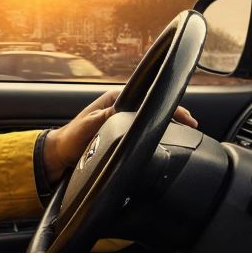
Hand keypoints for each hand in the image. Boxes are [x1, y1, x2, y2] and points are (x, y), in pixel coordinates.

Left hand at [42, 89, 197, 182]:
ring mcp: (122, 120)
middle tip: (192, 125)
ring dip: (167, 124)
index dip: (168, 106)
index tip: (184, 116)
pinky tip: (167, 140)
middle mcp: (120, 107)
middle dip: (173, 114)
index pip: (148, 97)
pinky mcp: (120, 133)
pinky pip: (143, 130)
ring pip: (150, 118)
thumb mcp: (88, 127)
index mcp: (114, 100)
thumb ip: (105, 118)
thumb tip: (123, 113)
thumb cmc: (70, 140)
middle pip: (153, 107)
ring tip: (185, 132)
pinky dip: (157, 133)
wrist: (59, 155)